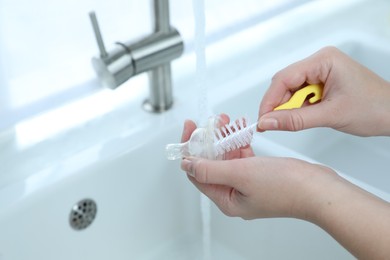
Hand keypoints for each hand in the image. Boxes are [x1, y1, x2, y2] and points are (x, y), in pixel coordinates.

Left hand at [180, 114, 337, 219]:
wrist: (319, 189)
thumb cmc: (287, 188)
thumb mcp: (241, 174)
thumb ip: (211, 169)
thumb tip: (188, 165)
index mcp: (227, 199)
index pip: (197, 173)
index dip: (191, 149)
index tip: (190, 128)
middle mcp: (235, 193)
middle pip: (211, 163)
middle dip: (209, 140)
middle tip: (211, 121)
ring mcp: (247, 183)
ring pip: (227, 157)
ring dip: (225, 138)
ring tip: (226, 121)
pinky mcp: (259, 174)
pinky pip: (242, 155)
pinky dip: (240, 141)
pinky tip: (241, 128)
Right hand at [258, 46, 389, 135]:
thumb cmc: (374, 108)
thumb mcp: (330, 115)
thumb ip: (295, 120)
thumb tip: (267, 122)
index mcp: (324, 60)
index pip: (284, 78)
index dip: (270, 100)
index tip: (262, 119)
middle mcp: (321, 62)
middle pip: (285, 83)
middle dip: (278, 105)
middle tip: (271, 125)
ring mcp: (321, 71)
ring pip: (291, 90)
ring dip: (289, 108)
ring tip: (293, 122)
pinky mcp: (322, 81)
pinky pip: (300, 94)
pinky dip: (298, 108)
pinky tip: (304, 116)